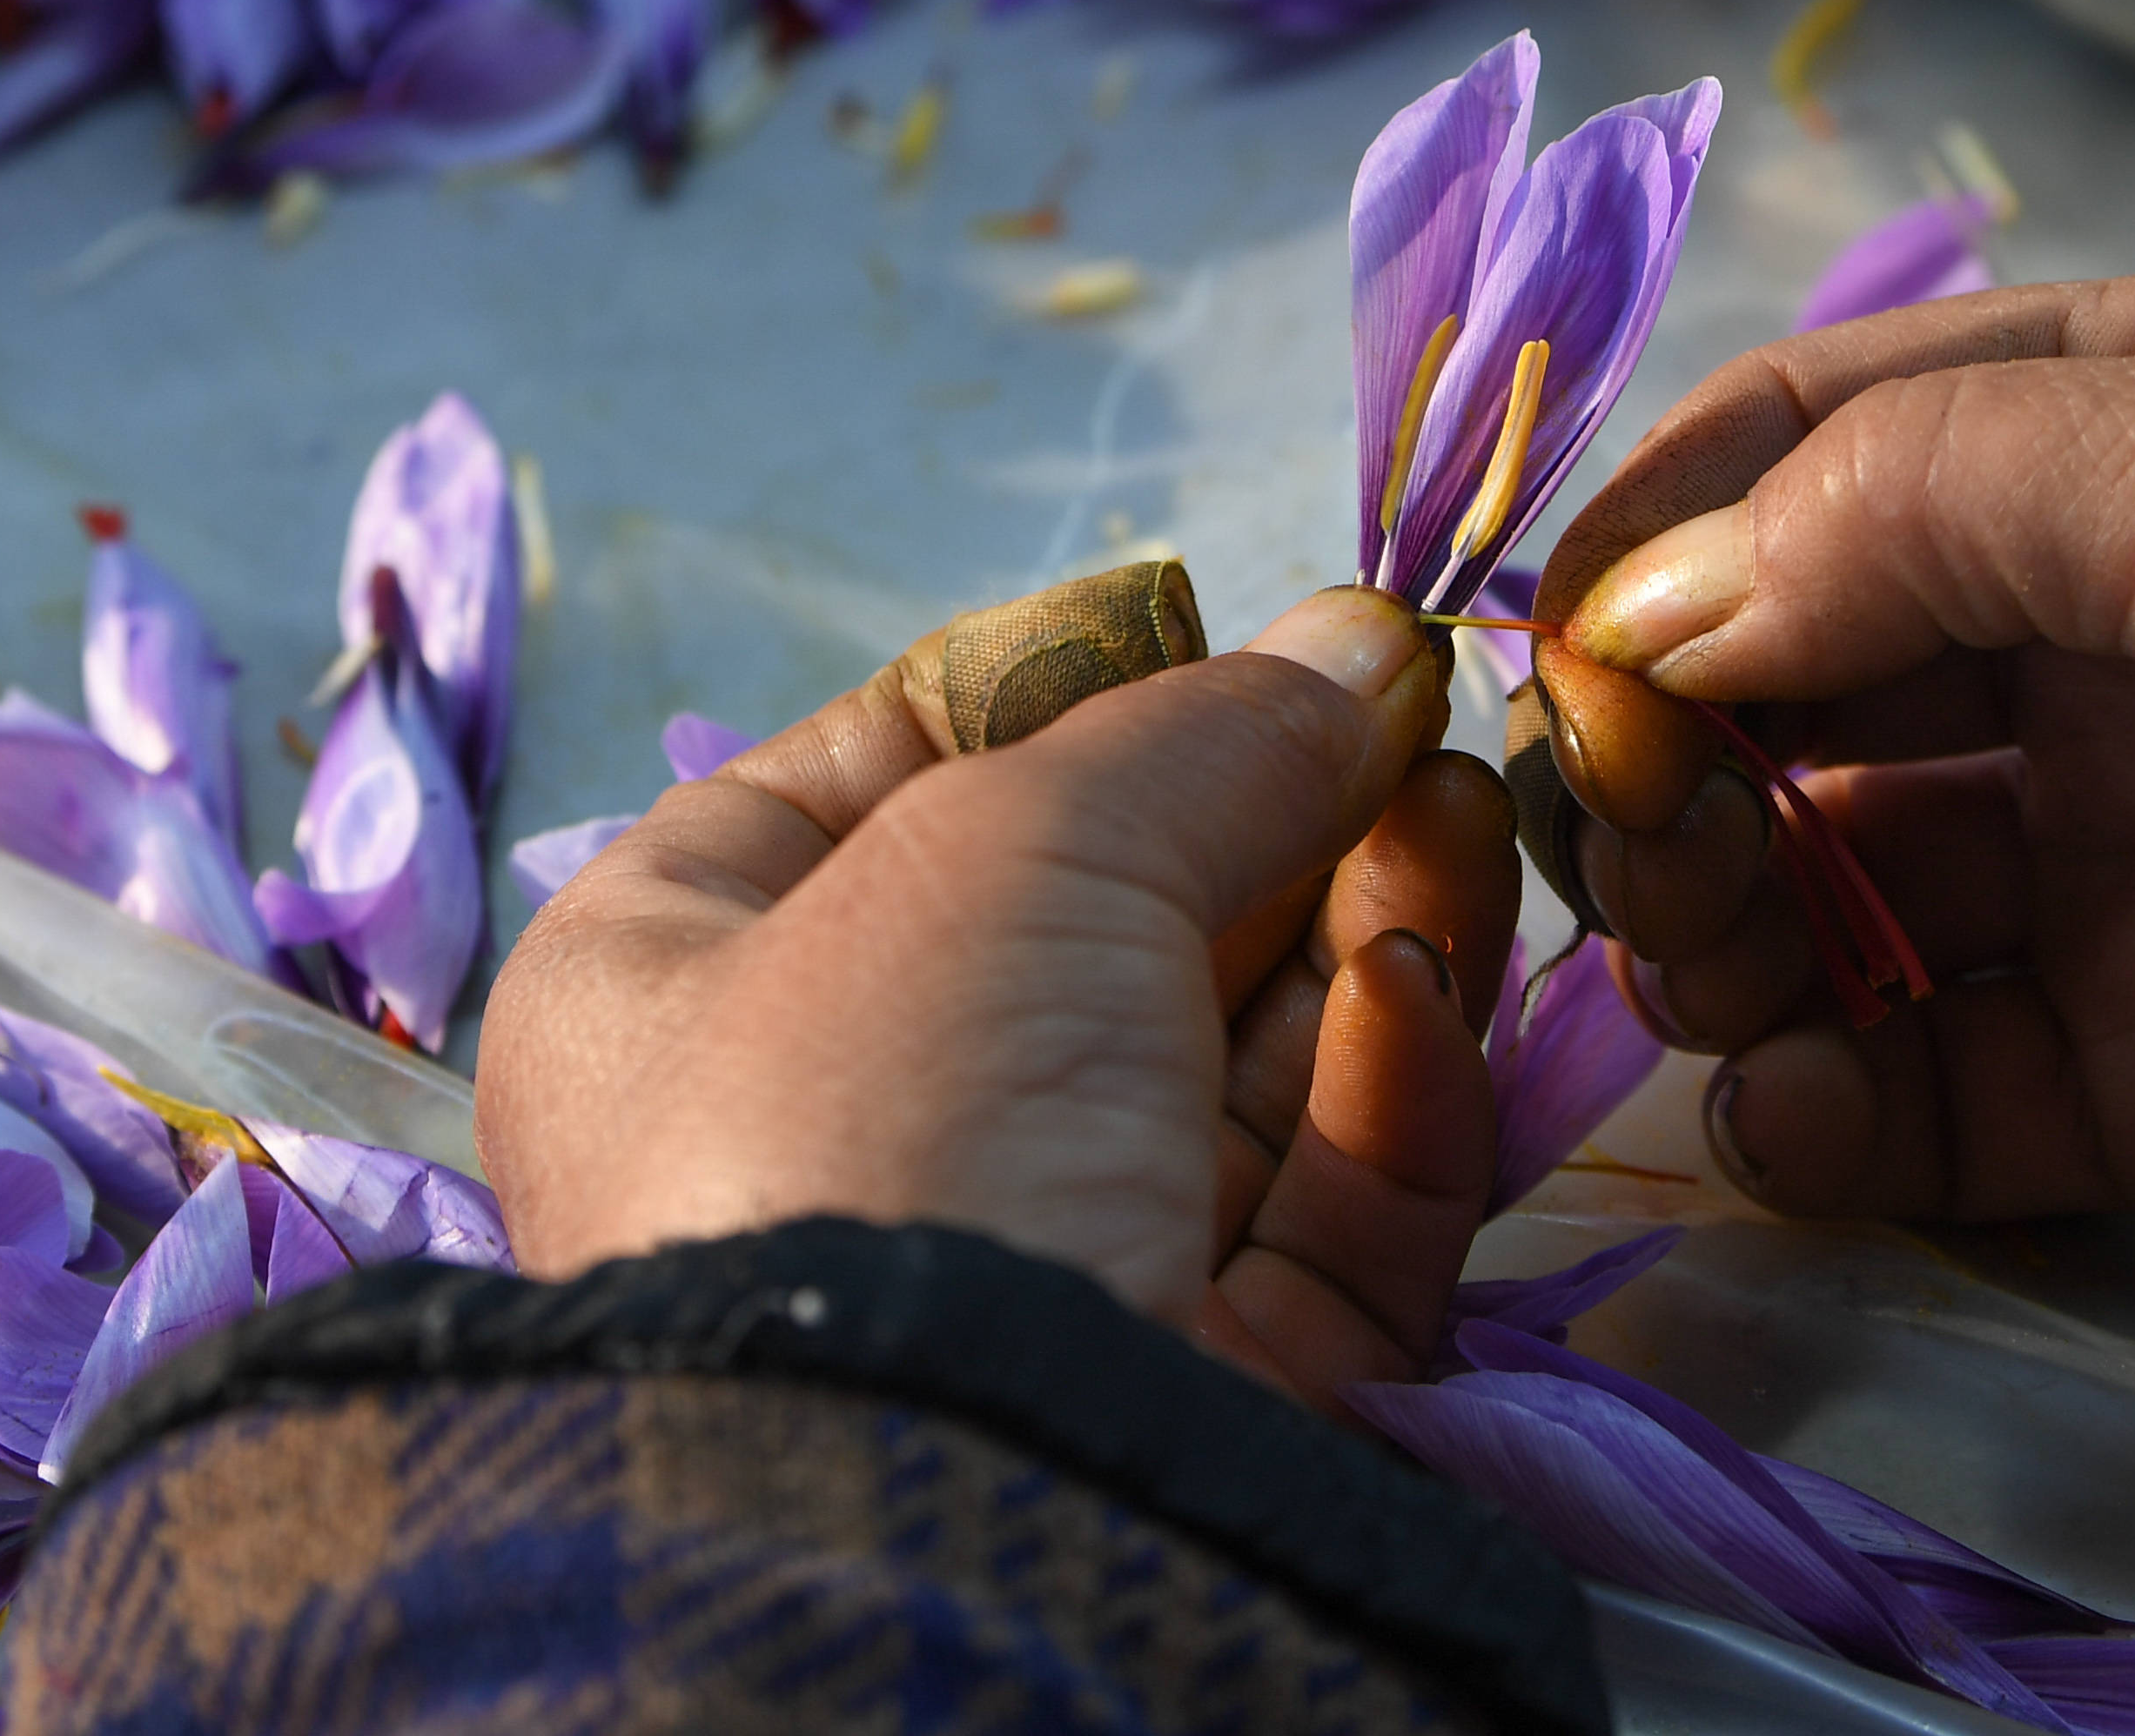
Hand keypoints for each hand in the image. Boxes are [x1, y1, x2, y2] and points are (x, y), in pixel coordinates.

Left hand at [478, 588, 1523, 1404]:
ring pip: (1227, 1064)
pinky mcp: (1192, 1396)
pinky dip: (1387, 1088)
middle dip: (1259, 813)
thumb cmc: (889, 1113)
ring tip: (1459, 806)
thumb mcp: (1018, 841)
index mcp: (675, 995)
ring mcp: (1016, 1282)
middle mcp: (827, 1140)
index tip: (1205, 629)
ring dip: (1359, 919)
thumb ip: (1205, 733)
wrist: (954, 1505)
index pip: (861, 790)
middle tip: (1400, 710)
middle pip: (1086, 928)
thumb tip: (1359, 640)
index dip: (1043, 696)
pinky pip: (1310, 1215)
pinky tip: (1429, 978)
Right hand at [1515, 268, 2134, 1305]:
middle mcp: (2123, 629)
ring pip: (1833, 883)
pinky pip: (1932, 1089)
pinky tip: (1796, 1109)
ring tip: (1710, 962)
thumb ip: (1934, 502)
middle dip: (1678, 739)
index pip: (1834, 437)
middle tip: (1627, 823)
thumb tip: (1651, 601)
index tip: (1545, 629)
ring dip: (1724, 919)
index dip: (1669, 522)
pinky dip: (1826, 1106)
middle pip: (1801, 669)